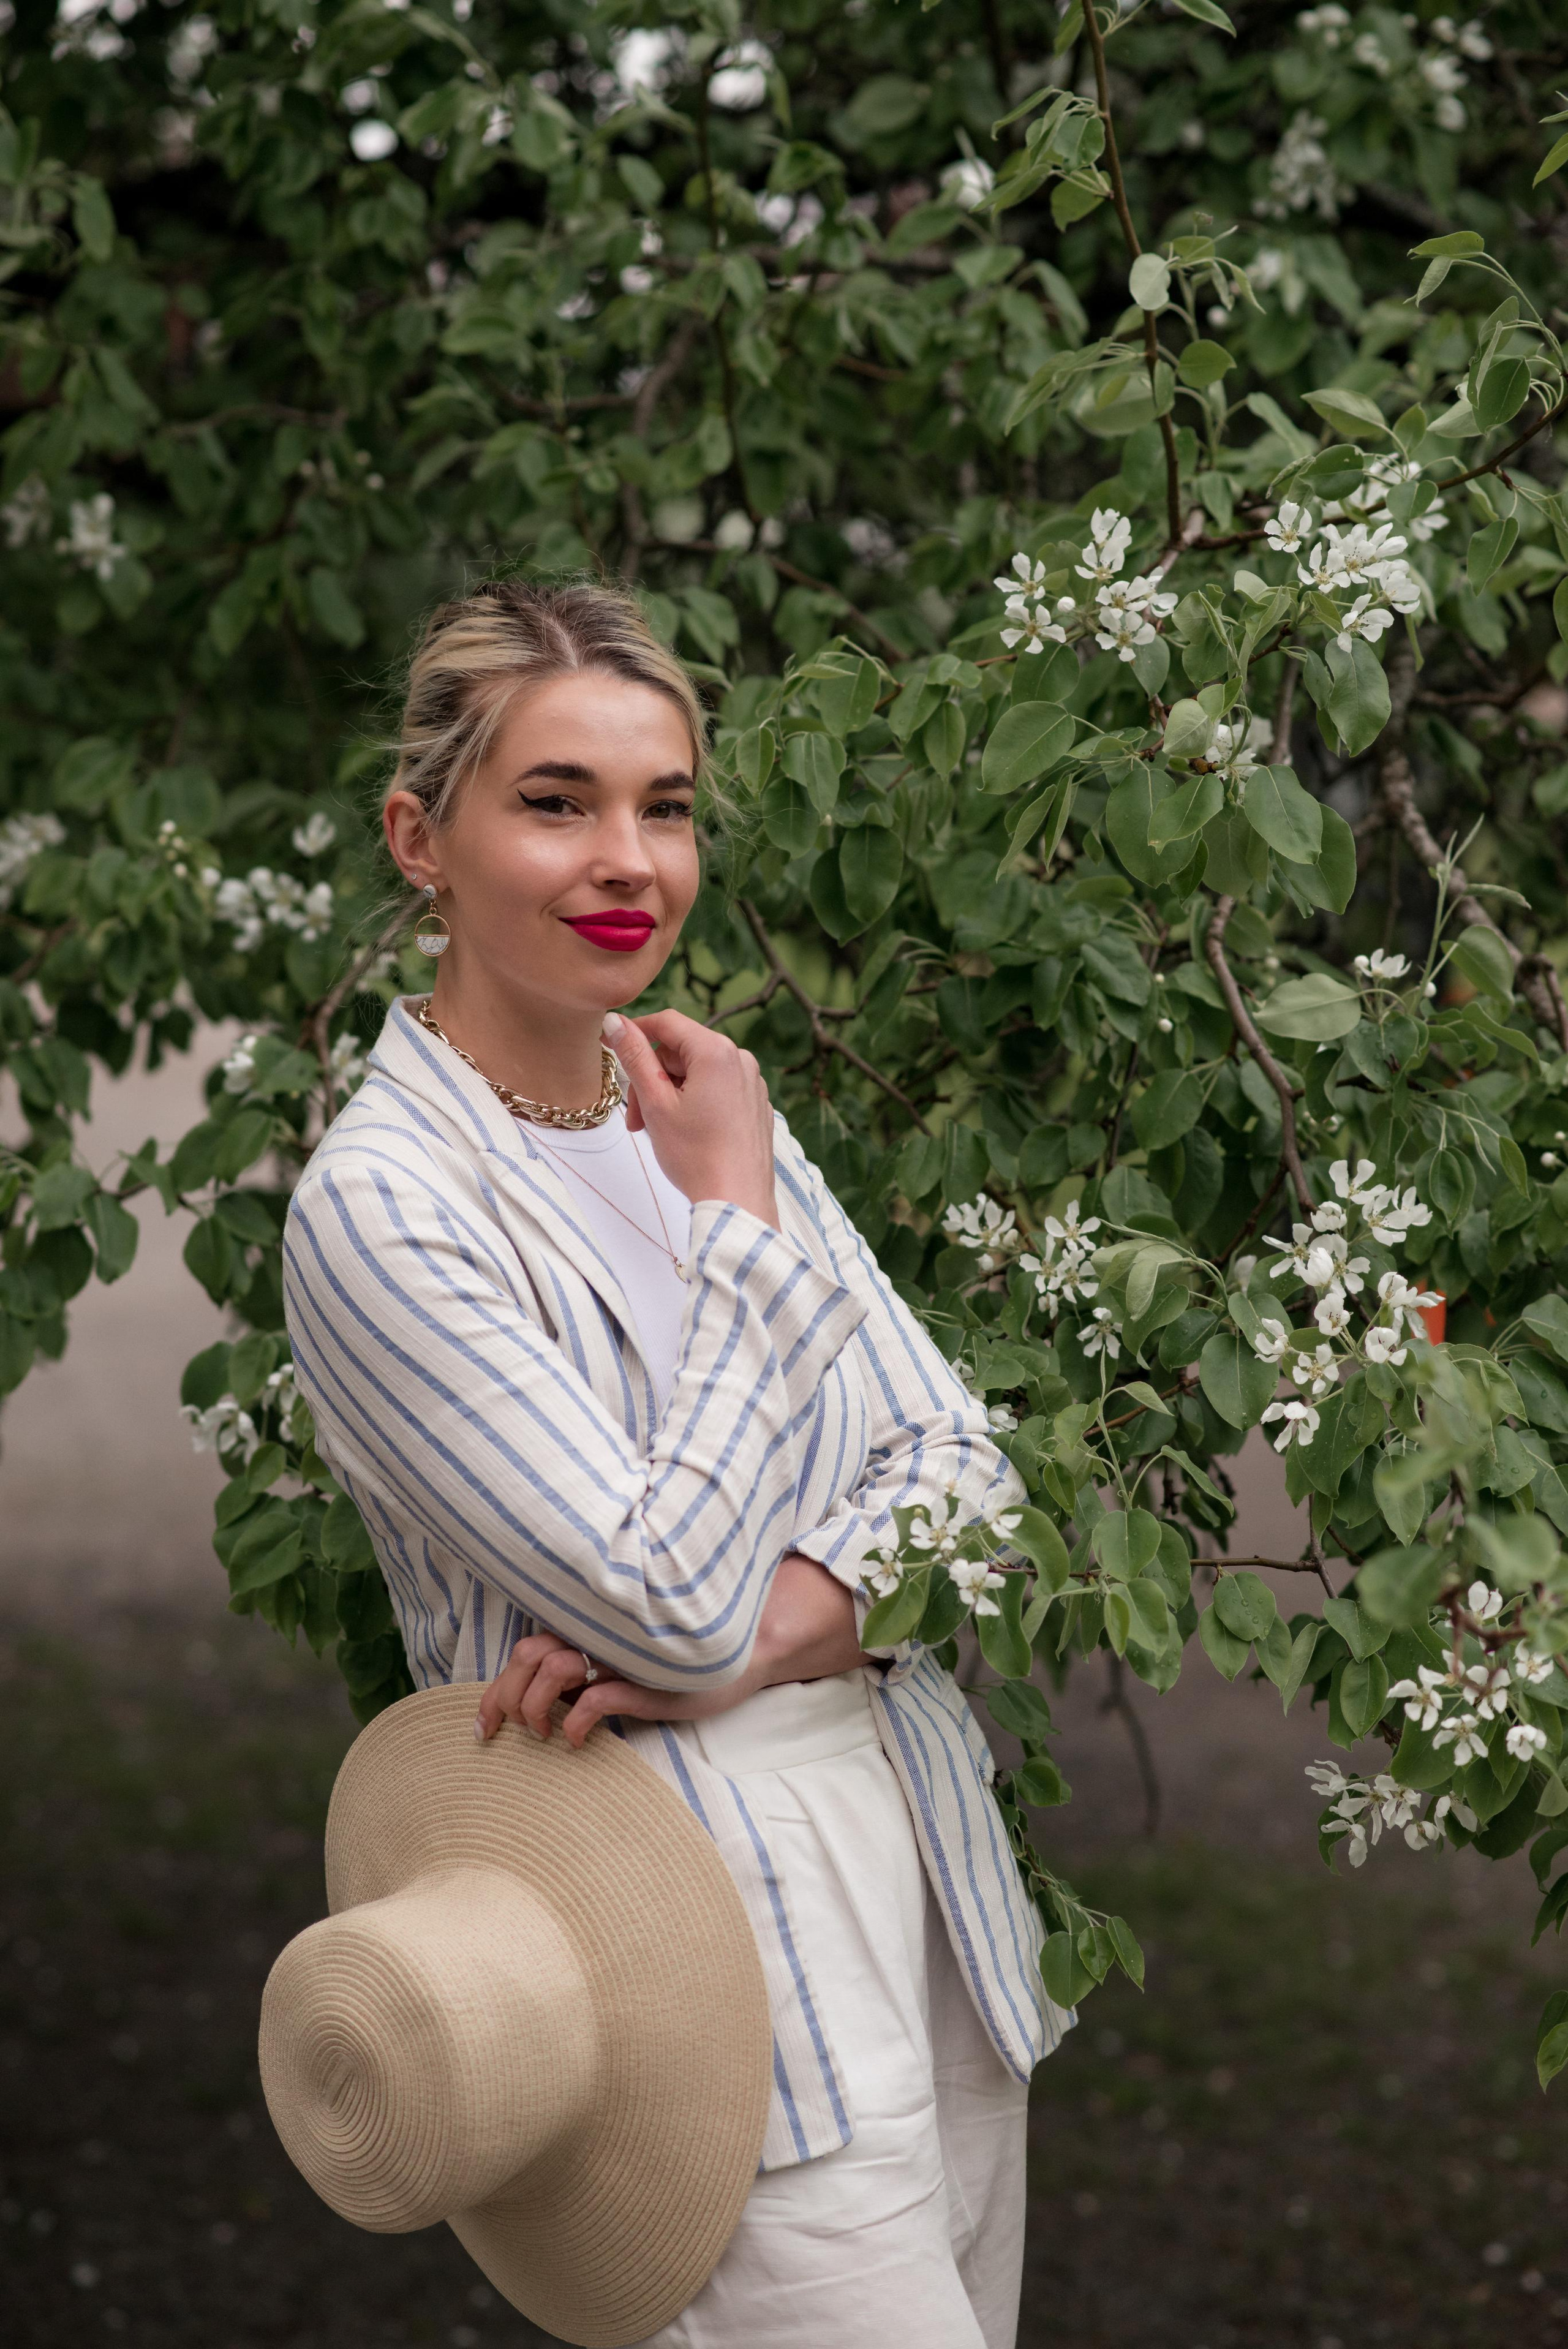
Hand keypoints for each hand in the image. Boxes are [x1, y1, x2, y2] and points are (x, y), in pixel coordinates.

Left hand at [472, 1559, 867, 1749]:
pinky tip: (578, 1740)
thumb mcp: (626, 1665)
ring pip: (553, 1670)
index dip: (496, 1686)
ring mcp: (622, 1656)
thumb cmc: (680, 1661)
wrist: (747, 1647)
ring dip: (535, 1706)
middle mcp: (599, 1635)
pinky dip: (576, 1721)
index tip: (483, 1724)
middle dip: (502, 1697)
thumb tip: (542, 1701)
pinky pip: (595, 1697)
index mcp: (590, 1629)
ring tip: (541, 1733)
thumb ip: (588, 1669)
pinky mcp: (647, 1680)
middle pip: (527, 1655)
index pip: (525, 1648)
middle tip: (494, 1732)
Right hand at [603, 1008, 778, 1228]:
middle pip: (681, 1052)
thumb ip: (635, 1057)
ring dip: (668, 1094)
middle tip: (635, 1117)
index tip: (609, 1045)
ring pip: (697, 1073)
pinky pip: (717, 1089)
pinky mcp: (756, 1105)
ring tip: (654, 1130)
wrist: (737, 1202)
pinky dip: (693, 1103)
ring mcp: (752, 1083)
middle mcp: (741, 1060)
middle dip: (651, 1079)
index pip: (667, 1023)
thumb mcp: (656, 1103)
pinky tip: (683, 1133)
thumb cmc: (696, 1156)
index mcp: (717, 1052)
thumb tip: (615, 1022)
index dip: (634, 1031)